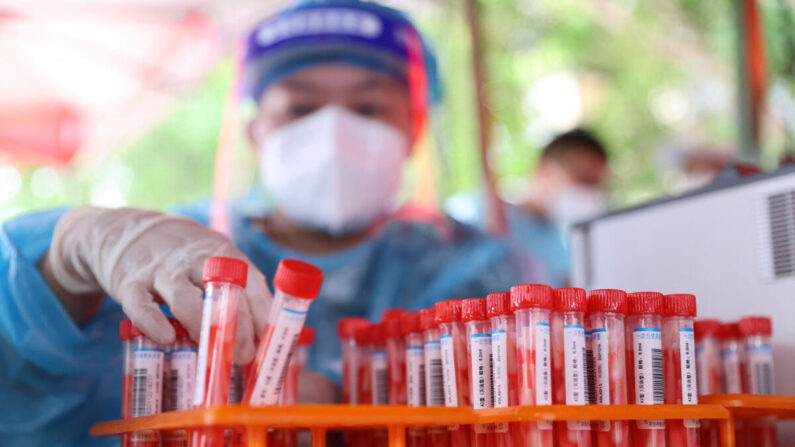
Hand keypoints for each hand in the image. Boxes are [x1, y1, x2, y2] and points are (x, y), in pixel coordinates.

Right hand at [47, 206, 270, 363]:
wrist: (125, 230)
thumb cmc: (182, 255)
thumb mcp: (214, 258)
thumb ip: (236, 289)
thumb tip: (263, 334)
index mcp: (222, 253)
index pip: (250, 280)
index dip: (262, 311)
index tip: (268, 338)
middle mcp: (194, 258)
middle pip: (221, 289)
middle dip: (237, 324)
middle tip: (245, 355)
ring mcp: (161, 269)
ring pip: (184, 296)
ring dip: (201, 325)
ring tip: (212, 353)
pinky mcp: (130, 282)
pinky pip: (141, 304)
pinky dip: (153, 322)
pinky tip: (166, 338)